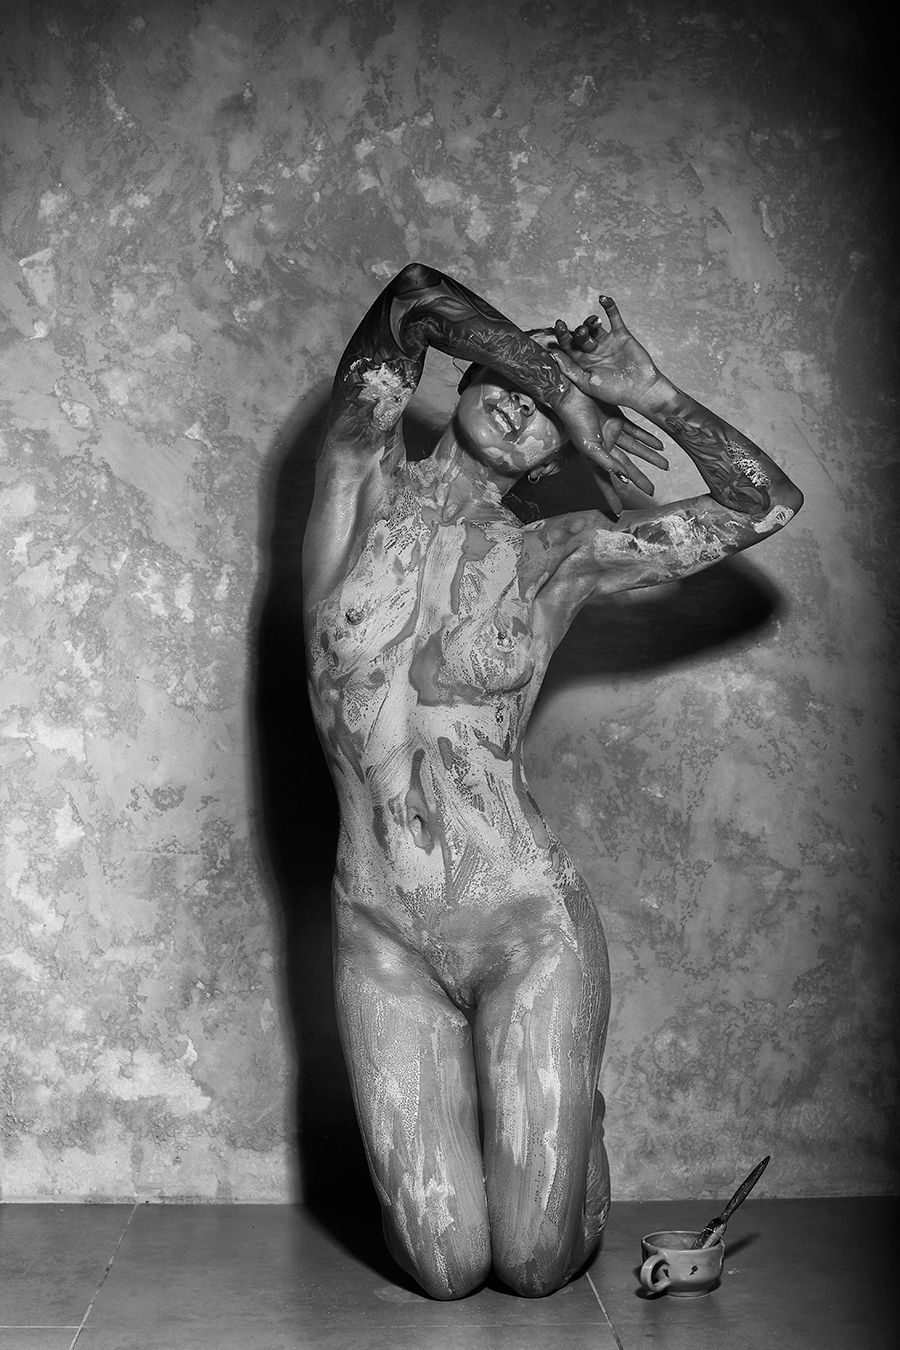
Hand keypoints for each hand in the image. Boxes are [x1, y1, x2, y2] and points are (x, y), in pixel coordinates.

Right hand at [533, 330, 667, 516]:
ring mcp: (612, 433)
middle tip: (651, 490)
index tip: (618, 512)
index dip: (611, 496)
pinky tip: (660, 445)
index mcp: (595, 457)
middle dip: (639, 479)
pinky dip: (648, 438)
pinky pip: (636, 431)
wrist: (572, 392)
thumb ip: (605, 462)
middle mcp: (604, 447)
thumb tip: (622, 478)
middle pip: (625, 467)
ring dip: (650, 457)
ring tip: (665, 466)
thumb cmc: (574, 420)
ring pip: (635, 449)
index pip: (605, 481)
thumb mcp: (589, 446)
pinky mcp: (617, 419)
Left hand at [554, 294, 661, 410]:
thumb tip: (552, 353)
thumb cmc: (614, 392)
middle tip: (577, 331)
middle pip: (580, 336)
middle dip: (577, 332)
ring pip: (594, 326)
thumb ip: (570, 369)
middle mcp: (593, 351)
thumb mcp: (587, 383)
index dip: (561, 337)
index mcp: (583, 363)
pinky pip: (614, 318)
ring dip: (590, 322)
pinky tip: (603, 298)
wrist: (640, 390)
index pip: (568, 347)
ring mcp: (607, 342)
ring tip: (592, 323)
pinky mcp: (621, 335)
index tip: (558, 327)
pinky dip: (609, 307)